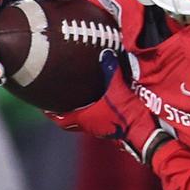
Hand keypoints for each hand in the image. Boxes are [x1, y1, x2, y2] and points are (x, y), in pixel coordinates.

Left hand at [47, 53, 174, 165]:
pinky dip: (93, 112)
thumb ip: (111, 71)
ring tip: (77, 99)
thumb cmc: (128, 116)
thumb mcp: (119, 89)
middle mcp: (91, 126)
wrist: (146, 135)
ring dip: (78, 112)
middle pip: (70, 122)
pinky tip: (100, 102)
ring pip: (83, 121)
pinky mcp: (113, 129)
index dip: (50, 112)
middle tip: (58, 100)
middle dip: (63, 112)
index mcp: (86, 118)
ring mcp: (102, 129)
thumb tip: (105, 53)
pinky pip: (97, 120)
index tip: (43, 104)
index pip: (61, 119)